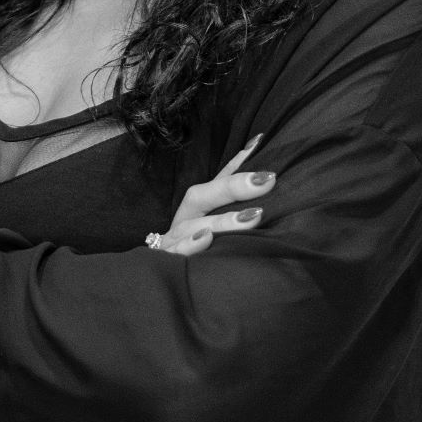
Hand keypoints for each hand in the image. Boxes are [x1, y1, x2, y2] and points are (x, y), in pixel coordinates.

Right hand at [149, 133, 276, 256]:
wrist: (154, 278)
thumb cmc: (193, 246)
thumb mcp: (213, 223)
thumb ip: (234, 200)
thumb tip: (263, 161)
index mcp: (197, 206)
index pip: (219, 180)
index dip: (240, 163)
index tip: (262, 143)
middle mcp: (185, 218)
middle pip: (202, 196)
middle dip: (234, 187)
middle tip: (267, 180)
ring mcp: (174, 239)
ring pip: (193, 226)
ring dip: (222, 221)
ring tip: (251, 217)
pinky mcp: (168, 261)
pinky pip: (178, 253)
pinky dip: (190, 245)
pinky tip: (207, 239)